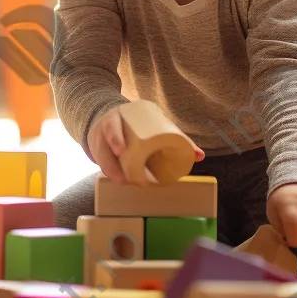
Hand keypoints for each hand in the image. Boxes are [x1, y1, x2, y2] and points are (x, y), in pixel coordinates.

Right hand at [87, 103, 204, 184]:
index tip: (121, 150)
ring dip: (111, 171)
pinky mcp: (96, 151)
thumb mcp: (152, 123)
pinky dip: (109, 172)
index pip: (111, 126)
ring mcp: (98, 140)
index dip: (115, 138)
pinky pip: (100, 163)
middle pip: (104, 146)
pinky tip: (118, 180)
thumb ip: (175, 137)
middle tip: (125, 178)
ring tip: (125, 182)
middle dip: (111, 163)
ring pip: (100, 158)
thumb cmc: (138, 123)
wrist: (109, 115)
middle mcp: (104, 128)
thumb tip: (200, 156)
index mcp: (118, 117)